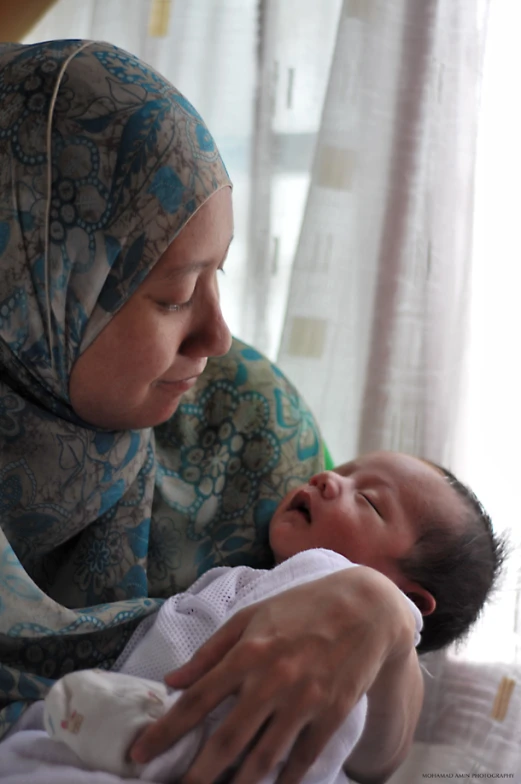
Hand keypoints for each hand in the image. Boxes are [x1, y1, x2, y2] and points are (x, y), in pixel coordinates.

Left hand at [130, 567, 417, 783]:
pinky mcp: (331, 713)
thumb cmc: (302, 607)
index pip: (196, 700)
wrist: (365, 606)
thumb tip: (172, 681)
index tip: (139, 755)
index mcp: (248, 652)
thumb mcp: (252, 616)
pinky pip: (302, 758)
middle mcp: (272, 680)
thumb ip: (211, 651)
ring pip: (263, 759)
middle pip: (226, 741)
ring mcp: (304, 700)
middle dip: (196, 775)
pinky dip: (284, 780)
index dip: (164, 731)